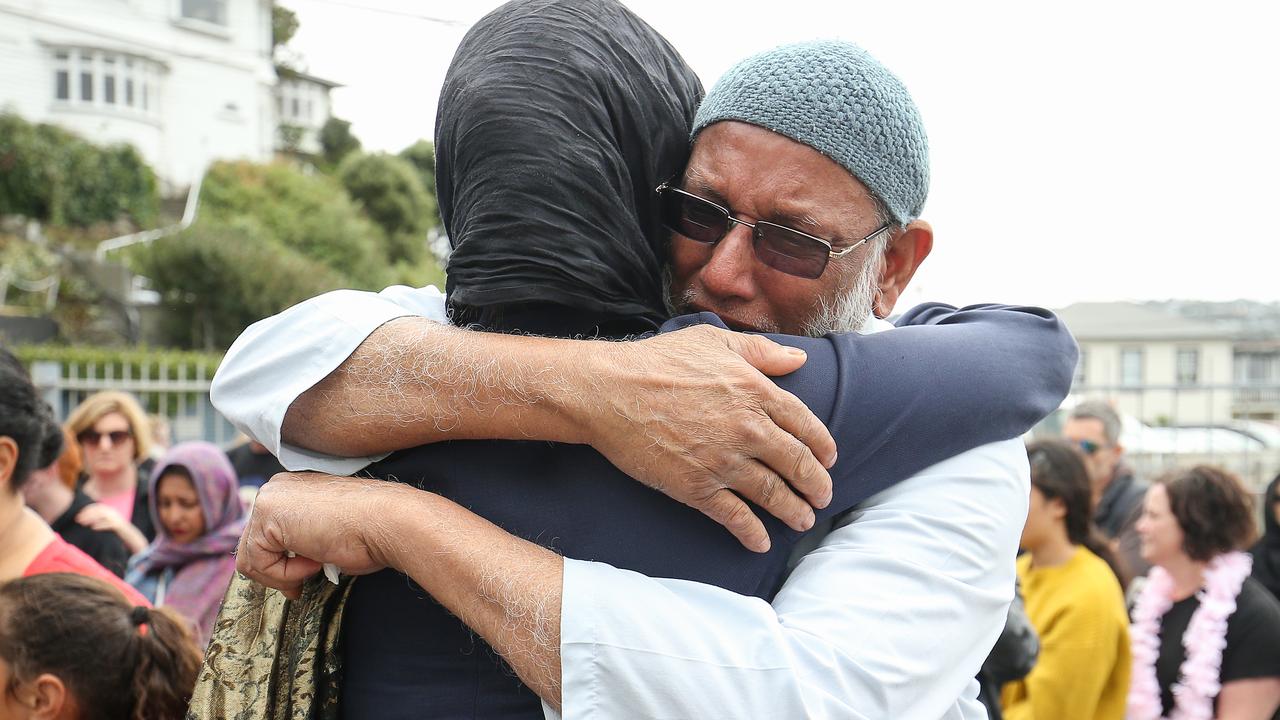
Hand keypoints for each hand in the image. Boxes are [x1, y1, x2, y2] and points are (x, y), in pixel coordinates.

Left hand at [77, 502, 148, 553]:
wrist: (130, 535)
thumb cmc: (115, 530)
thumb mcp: (107, 522)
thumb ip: (99, 519)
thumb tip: (86, 519)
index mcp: (110, 510)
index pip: (97, 507)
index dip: (87, 510)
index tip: (78, 515)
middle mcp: (113, 513)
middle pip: (99, 510)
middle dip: (87, 514)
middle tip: (78, 520)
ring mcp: (117, 518)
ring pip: (102, 516)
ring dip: (92, 519)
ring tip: (83, 524)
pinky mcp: (119, 526)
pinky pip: (109, 524)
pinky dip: (100, 525)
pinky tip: (93, 528)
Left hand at [236, 472, 400, 598]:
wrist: (385, 522)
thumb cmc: (368, 532)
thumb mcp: (324, 535)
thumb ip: (298, 542)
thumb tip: (278, 568)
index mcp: (291, 490)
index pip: (265, 535)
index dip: (279, 564)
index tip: (298, 581)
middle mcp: (276, 489)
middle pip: (252, 546)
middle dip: (275, 573)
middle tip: (300, 586)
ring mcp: (269, 499)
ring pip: (250, 558)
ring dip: (282, 574)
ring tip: (315, 566)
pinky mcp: (266, 514)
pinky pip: (258, 562)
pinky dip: (286, 574)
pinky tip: (315, 560)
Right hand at [578, 324, 836, 551]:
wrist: (610, 393)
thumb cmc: (658, 361)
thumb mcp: (714, 342)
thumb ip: (761, 352)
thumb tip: (799, 360)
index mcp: (756, 392)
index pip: (806, 425)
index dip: (823, 446)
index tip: (829, 459)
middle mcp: (749, 429)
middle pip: (797, 464)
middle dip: (816, 485)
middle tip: (823, 496)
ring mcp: (724, 462)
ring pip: (774, 495)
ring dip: (793, 512)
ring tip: (802, 520)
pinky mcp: (697, 488)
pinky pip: (736, 518)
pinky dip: (752, 534)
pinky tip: (760, 543)